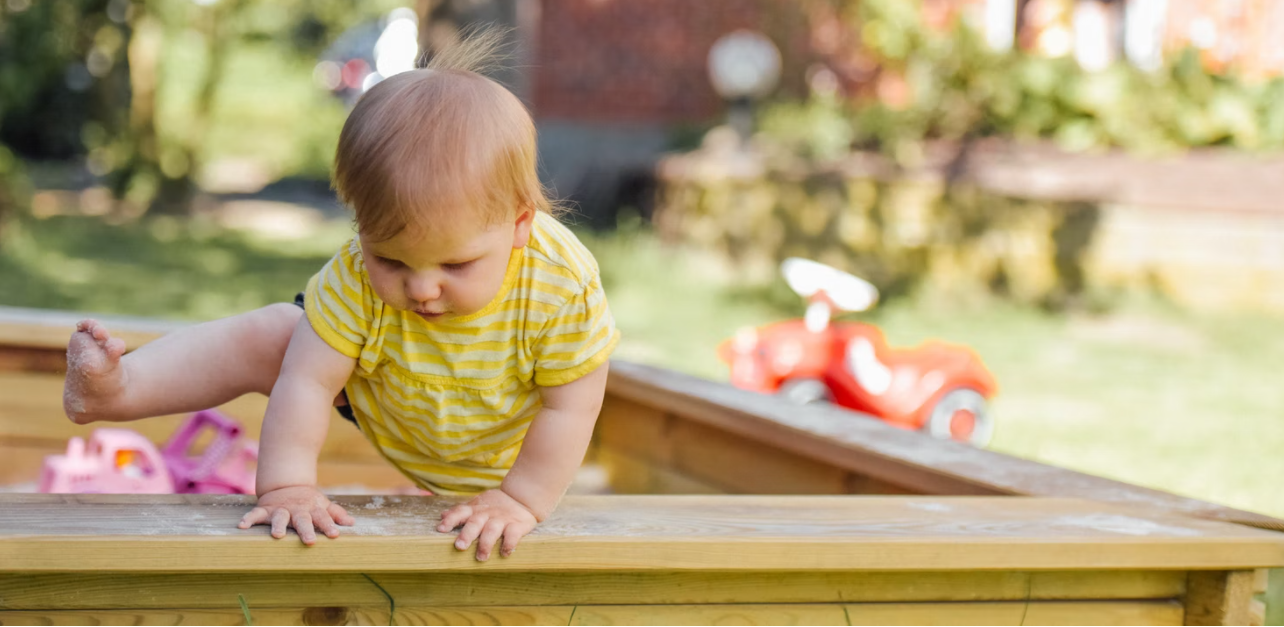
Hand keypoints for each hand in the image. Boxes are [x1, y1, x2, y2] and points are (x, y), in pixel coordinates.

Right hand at [237, 485, 354, 544]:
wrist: (286, 485)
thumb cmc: (308, 501)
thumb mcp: (322, 505)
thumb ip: (336, 514)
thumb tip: (352, 524)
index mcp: (312, 509)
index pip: (323, 518)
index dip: (329, 526)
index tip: (335, 535)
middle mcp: (297, 510)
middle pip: (302, 520)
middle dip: (306, 529)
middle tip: (310, 541)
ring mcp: (280, 509)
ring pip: (279, 517)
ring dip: (278, 525)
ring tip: (277, 535)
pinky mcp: (265, 509)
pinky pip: (255, 514)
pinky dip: (248, 519)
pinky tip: (242, 526)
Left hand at [437, 489, 537, 560]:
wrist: (521, 497)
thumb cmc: (494, 505)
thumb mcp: (478, 504)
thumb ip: (461, 511)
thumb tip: (442, 515)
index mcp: (475, 509)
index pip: (460, 512)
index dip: (450, 520)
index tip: (441, 529)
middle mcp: (487, 513)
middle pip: (475, 522)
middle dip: (467, 534)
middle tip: (459, 546)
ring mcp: (502, 519)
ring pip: (492, 529)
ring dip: (486, 543)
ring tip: (481, 557)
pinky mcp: (517, 525)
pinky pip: (513, 535)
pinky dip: (509, 544)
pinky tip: (504, 553)